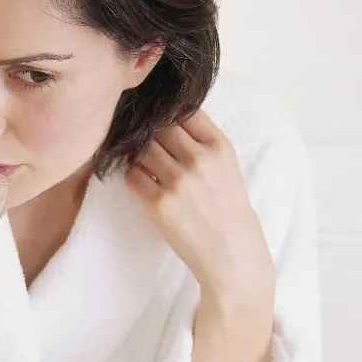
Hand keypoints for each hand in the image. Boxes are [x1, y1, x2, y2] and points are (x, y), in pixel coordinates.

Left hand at [124, 109, 274, 305]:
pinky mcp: (159, 204)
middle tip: (141, 138)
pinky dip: (131, 175)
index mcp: (219, 146)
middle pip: (158, 126)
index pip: (184, 109)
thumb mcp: (226, 165)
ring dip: (136, 153)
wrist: (230, 252)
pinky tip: (139, 180)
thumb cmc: (226, 207)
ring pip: (141, 149)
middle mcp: (199, 159)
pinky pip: (131, 176)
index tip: (159, 118)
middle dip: (149, 132)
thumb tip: (163, 116)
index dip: (168, 111)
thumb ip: (201, 139)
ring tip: (140, 160)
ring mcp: (178, 181)